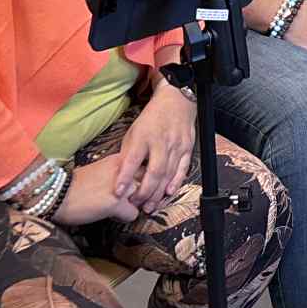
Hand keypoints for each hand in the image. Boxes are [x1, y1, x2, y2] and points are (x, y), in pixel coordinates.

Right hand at [53, 155, 140, 227]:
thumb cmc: (75, 185)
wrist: (56, 195)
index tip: (135, 188)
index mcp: (120, 160)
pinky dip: (124, 218)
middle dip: (143, 193)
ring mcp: (122, 187)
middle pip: (149, 183)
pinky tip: (112, 216)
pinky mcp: (117, 204)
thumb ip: (118, 174)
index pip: (146, 168)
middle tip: (132, 201)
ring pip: (145, 198)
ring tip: (122, 208)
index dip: (142, 180)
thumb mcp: (101, 170)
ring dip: (136, 205)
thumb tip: (131, 184)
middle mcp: (124, 170)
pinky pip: (134, 214)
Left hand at [110, 81, 194, 213]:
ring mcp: (176, 145)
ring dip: (158, 193)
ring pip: (168, 174)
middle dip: (145, 192)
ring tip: (150, 206)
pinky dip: (176, 182)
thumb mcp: (133, 132)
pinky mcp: (188, 147)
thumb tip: (121, 175)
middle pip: (154, 172)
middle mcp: (161, 142)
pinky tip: (168, 193)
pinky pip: (182, 168)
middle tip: (136, 205)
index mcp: (143, 136)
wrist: (176, 101)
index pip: (132, 160)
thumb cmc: (151, 118)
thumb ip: (128, 153)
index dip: (125, 177)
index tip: (118, 192)